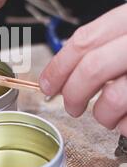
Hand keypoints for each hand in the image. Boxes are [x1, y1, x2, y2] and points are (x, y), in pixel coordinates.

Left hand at [40, 4, 126, 134]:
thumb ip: (104, 45)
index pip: (84, 40)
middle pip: (92, 68)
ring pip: (112, 99)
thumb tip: (64, 72)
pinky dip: (124, 126)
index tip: (47, 84)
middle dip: (73, 93)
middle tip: (71, 106)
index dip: (58, 66)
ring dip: (102, 115)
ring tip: (108, 114)